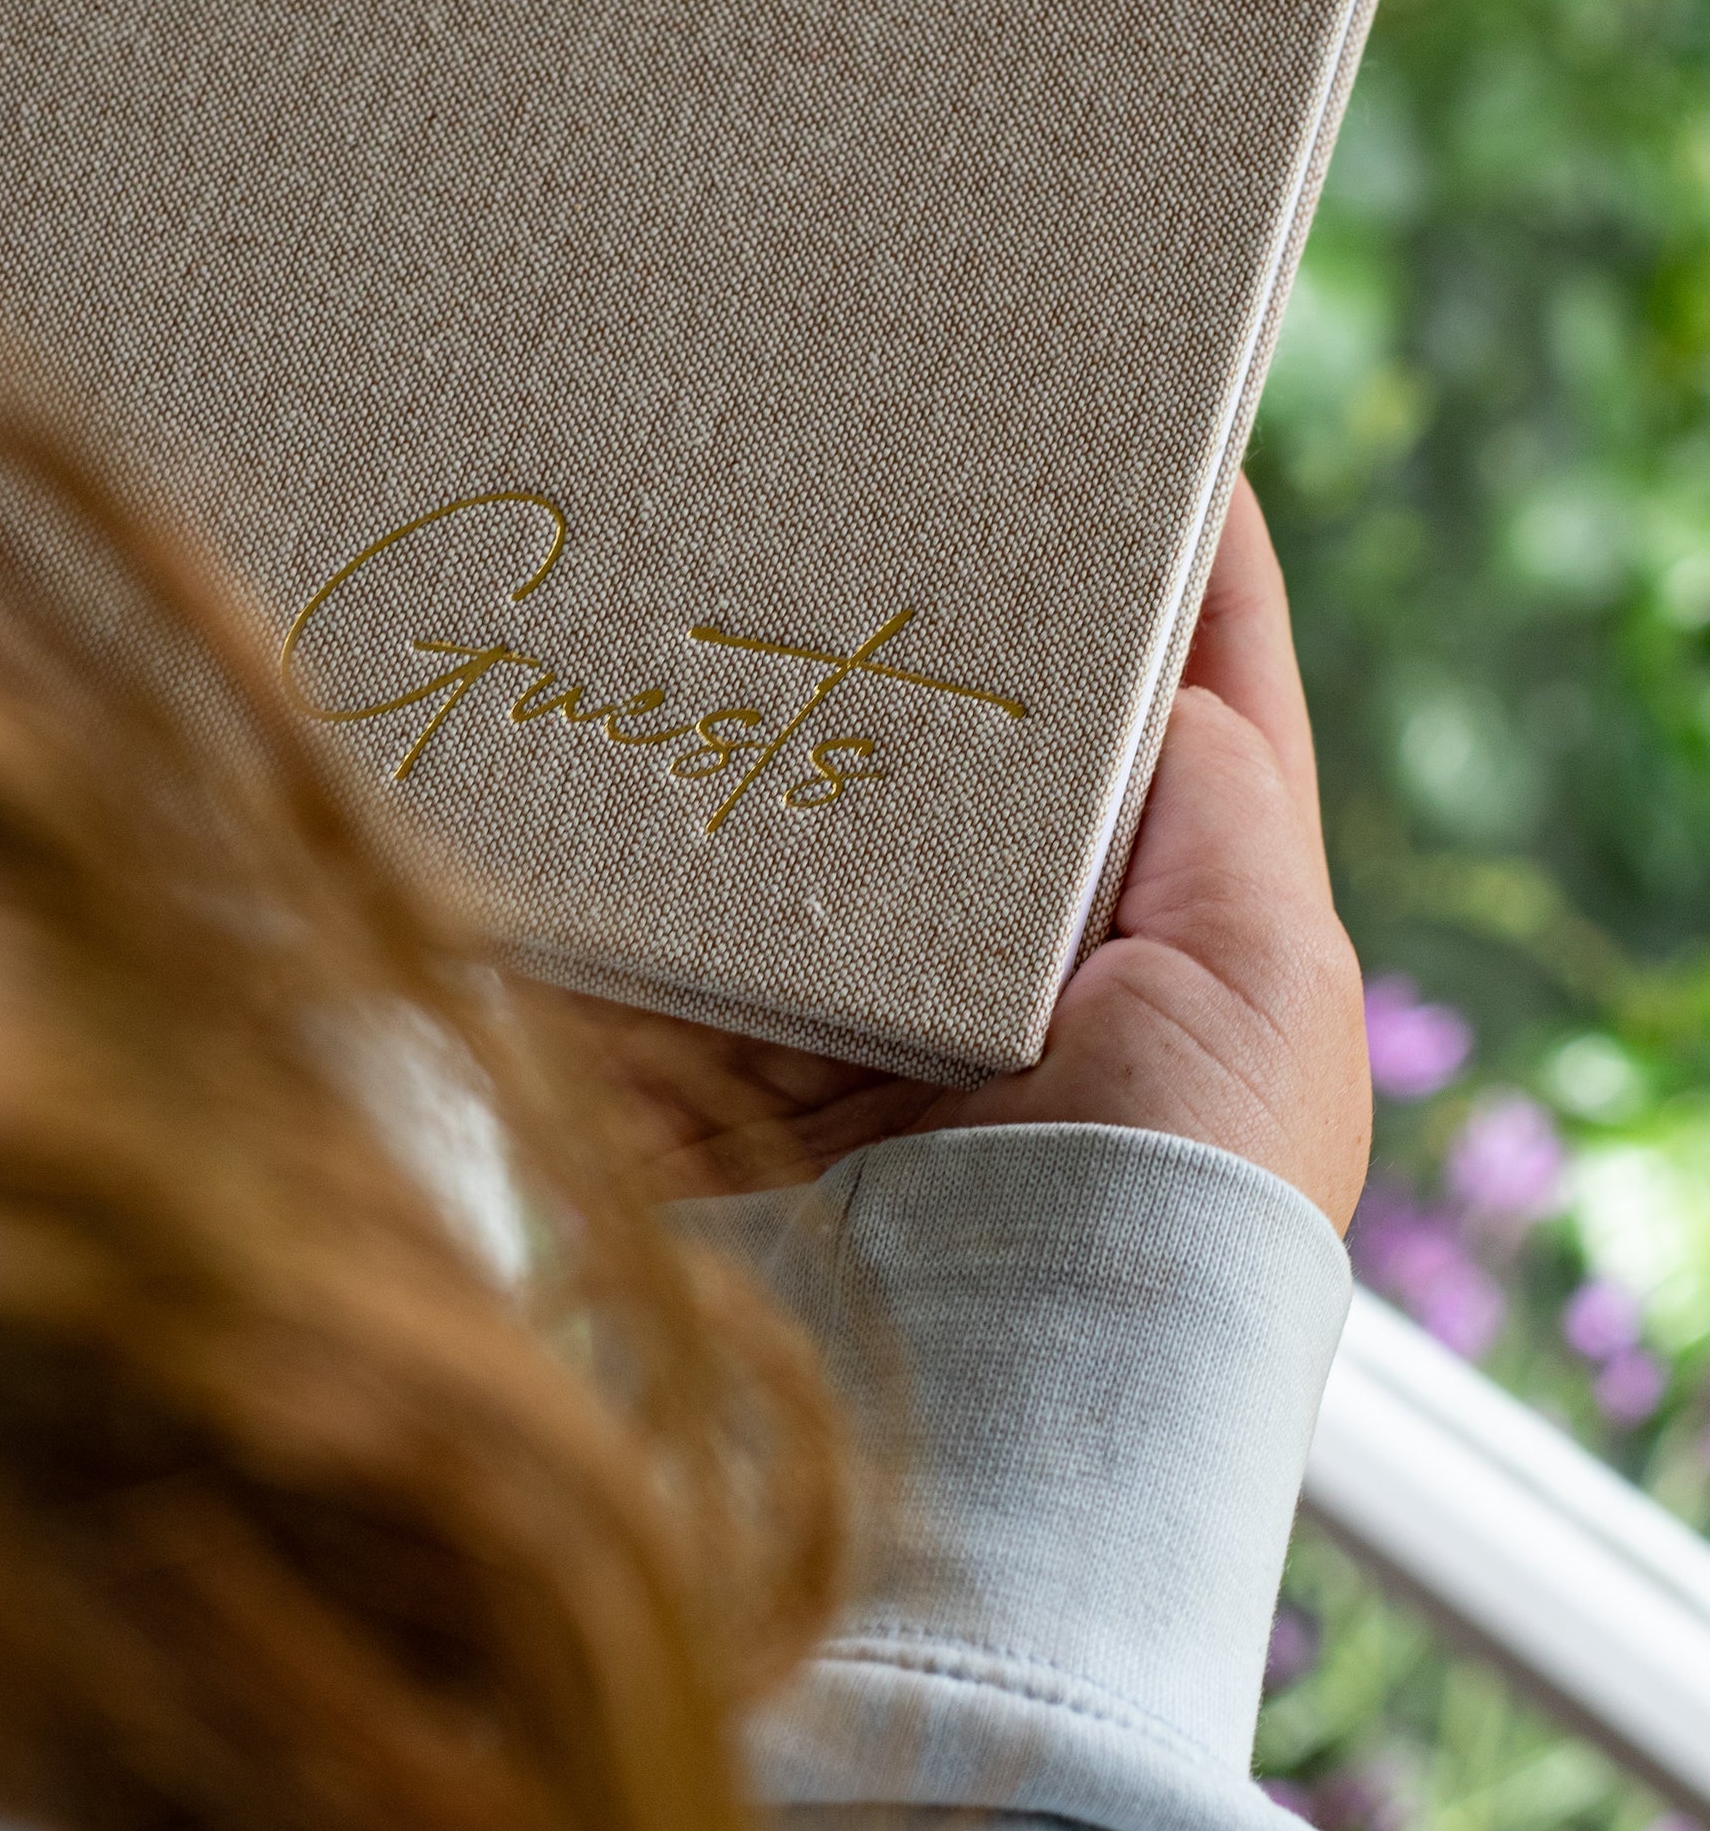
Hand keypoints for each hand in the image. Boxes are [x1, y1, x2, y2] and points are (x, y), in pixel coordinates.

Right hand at [567, 478, 1370, 1232]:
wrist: (1010, 1413)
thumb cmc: (1183, 1206)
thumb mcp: (1271, 973)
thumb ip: (1219, 795)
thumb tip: (1162, 665)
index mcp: (1176, 922)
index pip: (1194, 695)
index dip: (1176, 557)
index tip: (1130, 417)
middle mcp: (1020, 956)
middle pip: (966, 735)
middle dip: (913, 615)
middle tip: (854, 463)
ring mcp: (862, 1006)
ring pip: (799, 807)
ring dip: (745, 713)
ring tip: (684, 562)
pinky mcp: (724, 1066)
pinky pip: (650, 918)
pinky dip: (608, 846)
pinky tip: (561, 732)